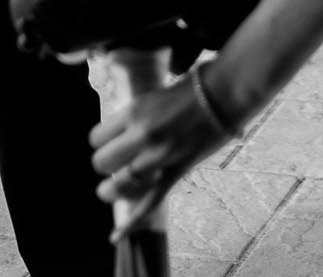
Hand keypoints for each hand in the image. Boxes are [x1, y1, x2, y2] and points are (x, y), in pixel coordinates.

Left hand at [88, 71, 236, 239]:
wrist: (226, 92)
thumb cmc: (193, 88)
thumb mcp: (154, 96)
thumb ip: (136, 116)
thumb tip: (124, 132)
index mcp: (134, 111)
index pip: (96, 137)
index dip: (102, 143)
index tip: (113, 142)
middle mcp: (142, 134)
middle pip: (102, 162)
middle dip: (107, 165)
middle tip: (118, 161)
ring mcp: (159, 155)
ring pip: (120, 184)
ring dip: (113, 189)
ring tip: (111, 190)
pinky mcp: (176, 171)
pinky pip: (149, 201)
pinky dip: (132, 222)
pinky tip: (115, 235)